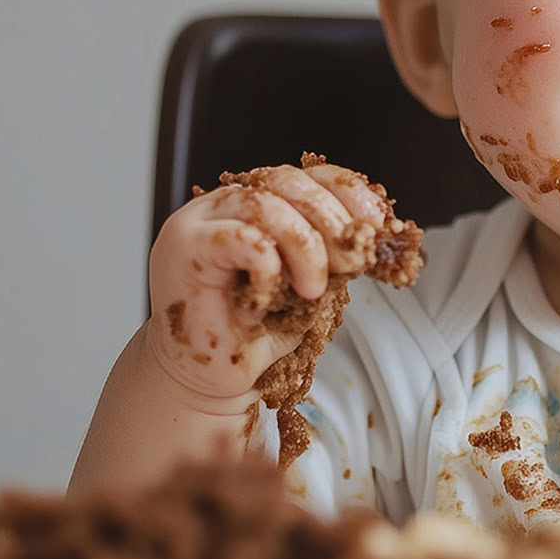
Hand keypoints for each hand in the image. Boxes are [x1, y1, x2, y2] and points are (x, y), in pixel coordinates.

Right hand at [145, 158, 397, 398]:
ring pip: (266, 203)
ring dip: (306, 246)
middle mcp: (227, 205)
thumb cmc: (254, 335)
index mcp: (257, 205)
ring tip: (313, 289)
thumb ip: (330, 253)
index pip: (307, 177)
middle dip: (331, 221)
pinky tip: (268, 294)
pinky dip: (268, 264)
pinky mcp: (184, 248)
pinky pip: (239, 237)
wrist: (207, 381)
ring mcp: (200, 222)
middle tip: (351, 263)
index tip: (376, 224)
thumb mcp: (308, 285)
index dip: (347, 193)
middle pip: (288, 182)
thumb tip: (371, 237)